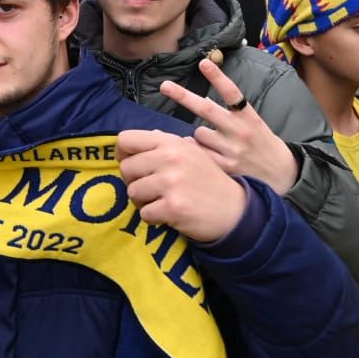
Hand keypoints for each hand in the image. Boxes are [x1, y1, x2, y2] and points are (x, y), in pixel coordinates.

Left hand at [117, 128, 246, 242]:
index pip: (126, 139)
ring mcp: (171, 183)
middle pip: (126, 168)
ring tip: (161, 201)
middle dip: (134, 181)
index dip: (124, 154)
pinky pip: (144, 213)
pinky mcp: (173, 207)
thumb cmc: (209, 181)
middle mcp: (170, 158)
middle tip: (152, 188)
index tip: (133, 164)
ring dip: (143, 201)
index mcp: (172, 142)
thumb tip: (131, 140)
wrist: (235, 210)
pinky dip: (153, 217)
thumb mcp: (191, 153)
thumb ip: (163, 145)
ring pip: (132, 192)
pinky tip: (168, 214)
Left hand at [158, 59, 299, 194]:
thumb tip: (202, 102)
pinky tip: (203, 157)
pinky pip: (200, 154)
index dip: (217, 77)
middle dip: (183, 96)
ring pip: (199, 134)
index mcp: (249, 117)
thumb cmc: (263, 145)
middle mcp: (240, 131)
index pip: (232, 93)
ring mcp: (232, 149)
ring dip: (199, 136)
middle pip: (206, 109)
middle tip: (165, 86)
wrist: (283, 175)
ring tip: (215, 145)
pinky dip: (196, 152)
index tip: (204, 62)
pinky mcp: (226, 167)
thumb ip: (232, 114)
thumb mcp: (254, 124)